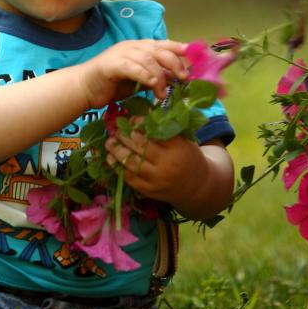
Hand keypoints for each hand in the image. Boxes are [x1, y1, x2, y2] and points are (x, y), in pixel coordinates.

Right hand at [80, 39, 188, 109]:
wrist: (84, 88)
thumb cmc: (112, 84)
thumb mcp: (139, 80)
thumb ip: (156, 76)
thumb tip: (176, 78)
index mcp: (140, 47)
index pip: (164, 44)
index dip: (180, 49)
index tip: (194, 57)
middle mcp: (132, 46)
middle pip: (159, 50)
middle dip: (174, 63)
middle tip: (183, 78)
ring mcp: (121, 53)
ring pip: (147, 59)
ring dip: (159, 76)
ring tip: (163, 93)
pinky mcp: (111, 64)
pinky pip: (131, 67)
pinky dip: (144, 75)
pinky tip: (151, 84)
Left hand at [105, 126, 234, 219]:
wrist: (197, 186)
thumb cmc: (188, 157)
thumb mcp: (184, 140)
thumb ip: (165, 130)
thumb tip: (139, 117)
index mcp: (178, 147)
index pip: (154, 132)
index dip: (139, 124)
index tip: (132, 119)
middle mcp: (167, 164)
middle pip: (140, 146)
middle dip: (125, 136)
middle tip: (117, 129)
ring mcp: (157, 179)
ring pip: (132, 162)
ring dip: (117, 151)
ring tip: (110, 142)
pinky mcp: (149, 191)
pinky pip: (129, 178)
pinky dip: (117, 167)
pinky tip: (110, 158)